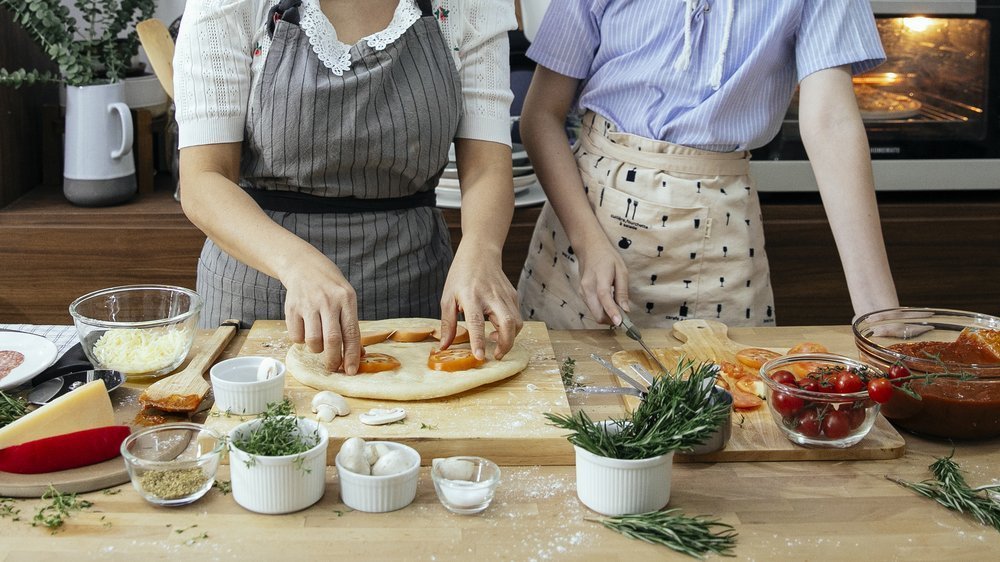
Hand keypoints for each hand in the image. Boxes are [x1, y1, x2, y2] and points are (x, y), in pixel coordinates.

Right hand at [281, 255, 361, 373]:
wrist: (303, 266)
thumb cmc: (330, 288)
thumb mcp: (346, 299)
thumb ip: (351, 325)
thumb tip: (358, 355)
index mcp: (346, 299)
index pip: (351, 333)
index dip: (351, 355)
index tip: (351, 371)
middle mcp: (327, 301)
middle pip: (331, 340)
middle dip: (333, 360)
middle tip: (333, 367)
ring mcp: (308, 304)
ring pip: (313, 341)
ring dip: (317, 349)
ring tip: (319, 342)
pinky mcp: (291, 308)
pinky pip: (296, 337)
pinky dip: (301, 341)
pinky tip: (305, 330)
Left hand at [439, 249, 521, 359]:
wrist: (480, 253)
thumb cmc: (461, 276)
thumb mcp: (447, 298)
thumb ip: (447, 324)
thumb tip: (444, 347)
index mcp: (471, 297)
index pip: (477, 322)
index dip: (478, 341)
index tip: (480, 357)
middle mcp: (491, 296)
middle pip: (508, 324)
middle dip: (506, 344)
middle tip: (496, 355)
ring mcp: (505, 296)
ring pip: (517, 323)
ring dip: (510, 338)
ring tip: (495, 339)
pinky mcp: (513, 296)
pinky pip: (517, 316)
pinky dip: (511, 328)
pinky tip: (498, 327)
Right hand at [575, 235, 629, 325]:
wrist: (589, 249)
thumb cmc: (607, 258)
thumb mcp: (621, 271)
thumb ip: (622, 291)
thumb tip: (626, 310)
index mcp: (599, 279)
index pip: (605, 298)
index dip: (612, 312)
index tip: (620, 323)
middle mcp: (587, 288)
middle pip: (598, 313)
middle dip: (611, 320)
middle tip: (624, 317)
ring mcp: (582, 292)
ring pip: (595, 314)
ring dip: (607, 316)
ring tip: (617, 308)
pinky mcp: (581, 295)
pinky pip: (592, 308)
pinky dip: (601, 311)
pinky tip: (609, 303)